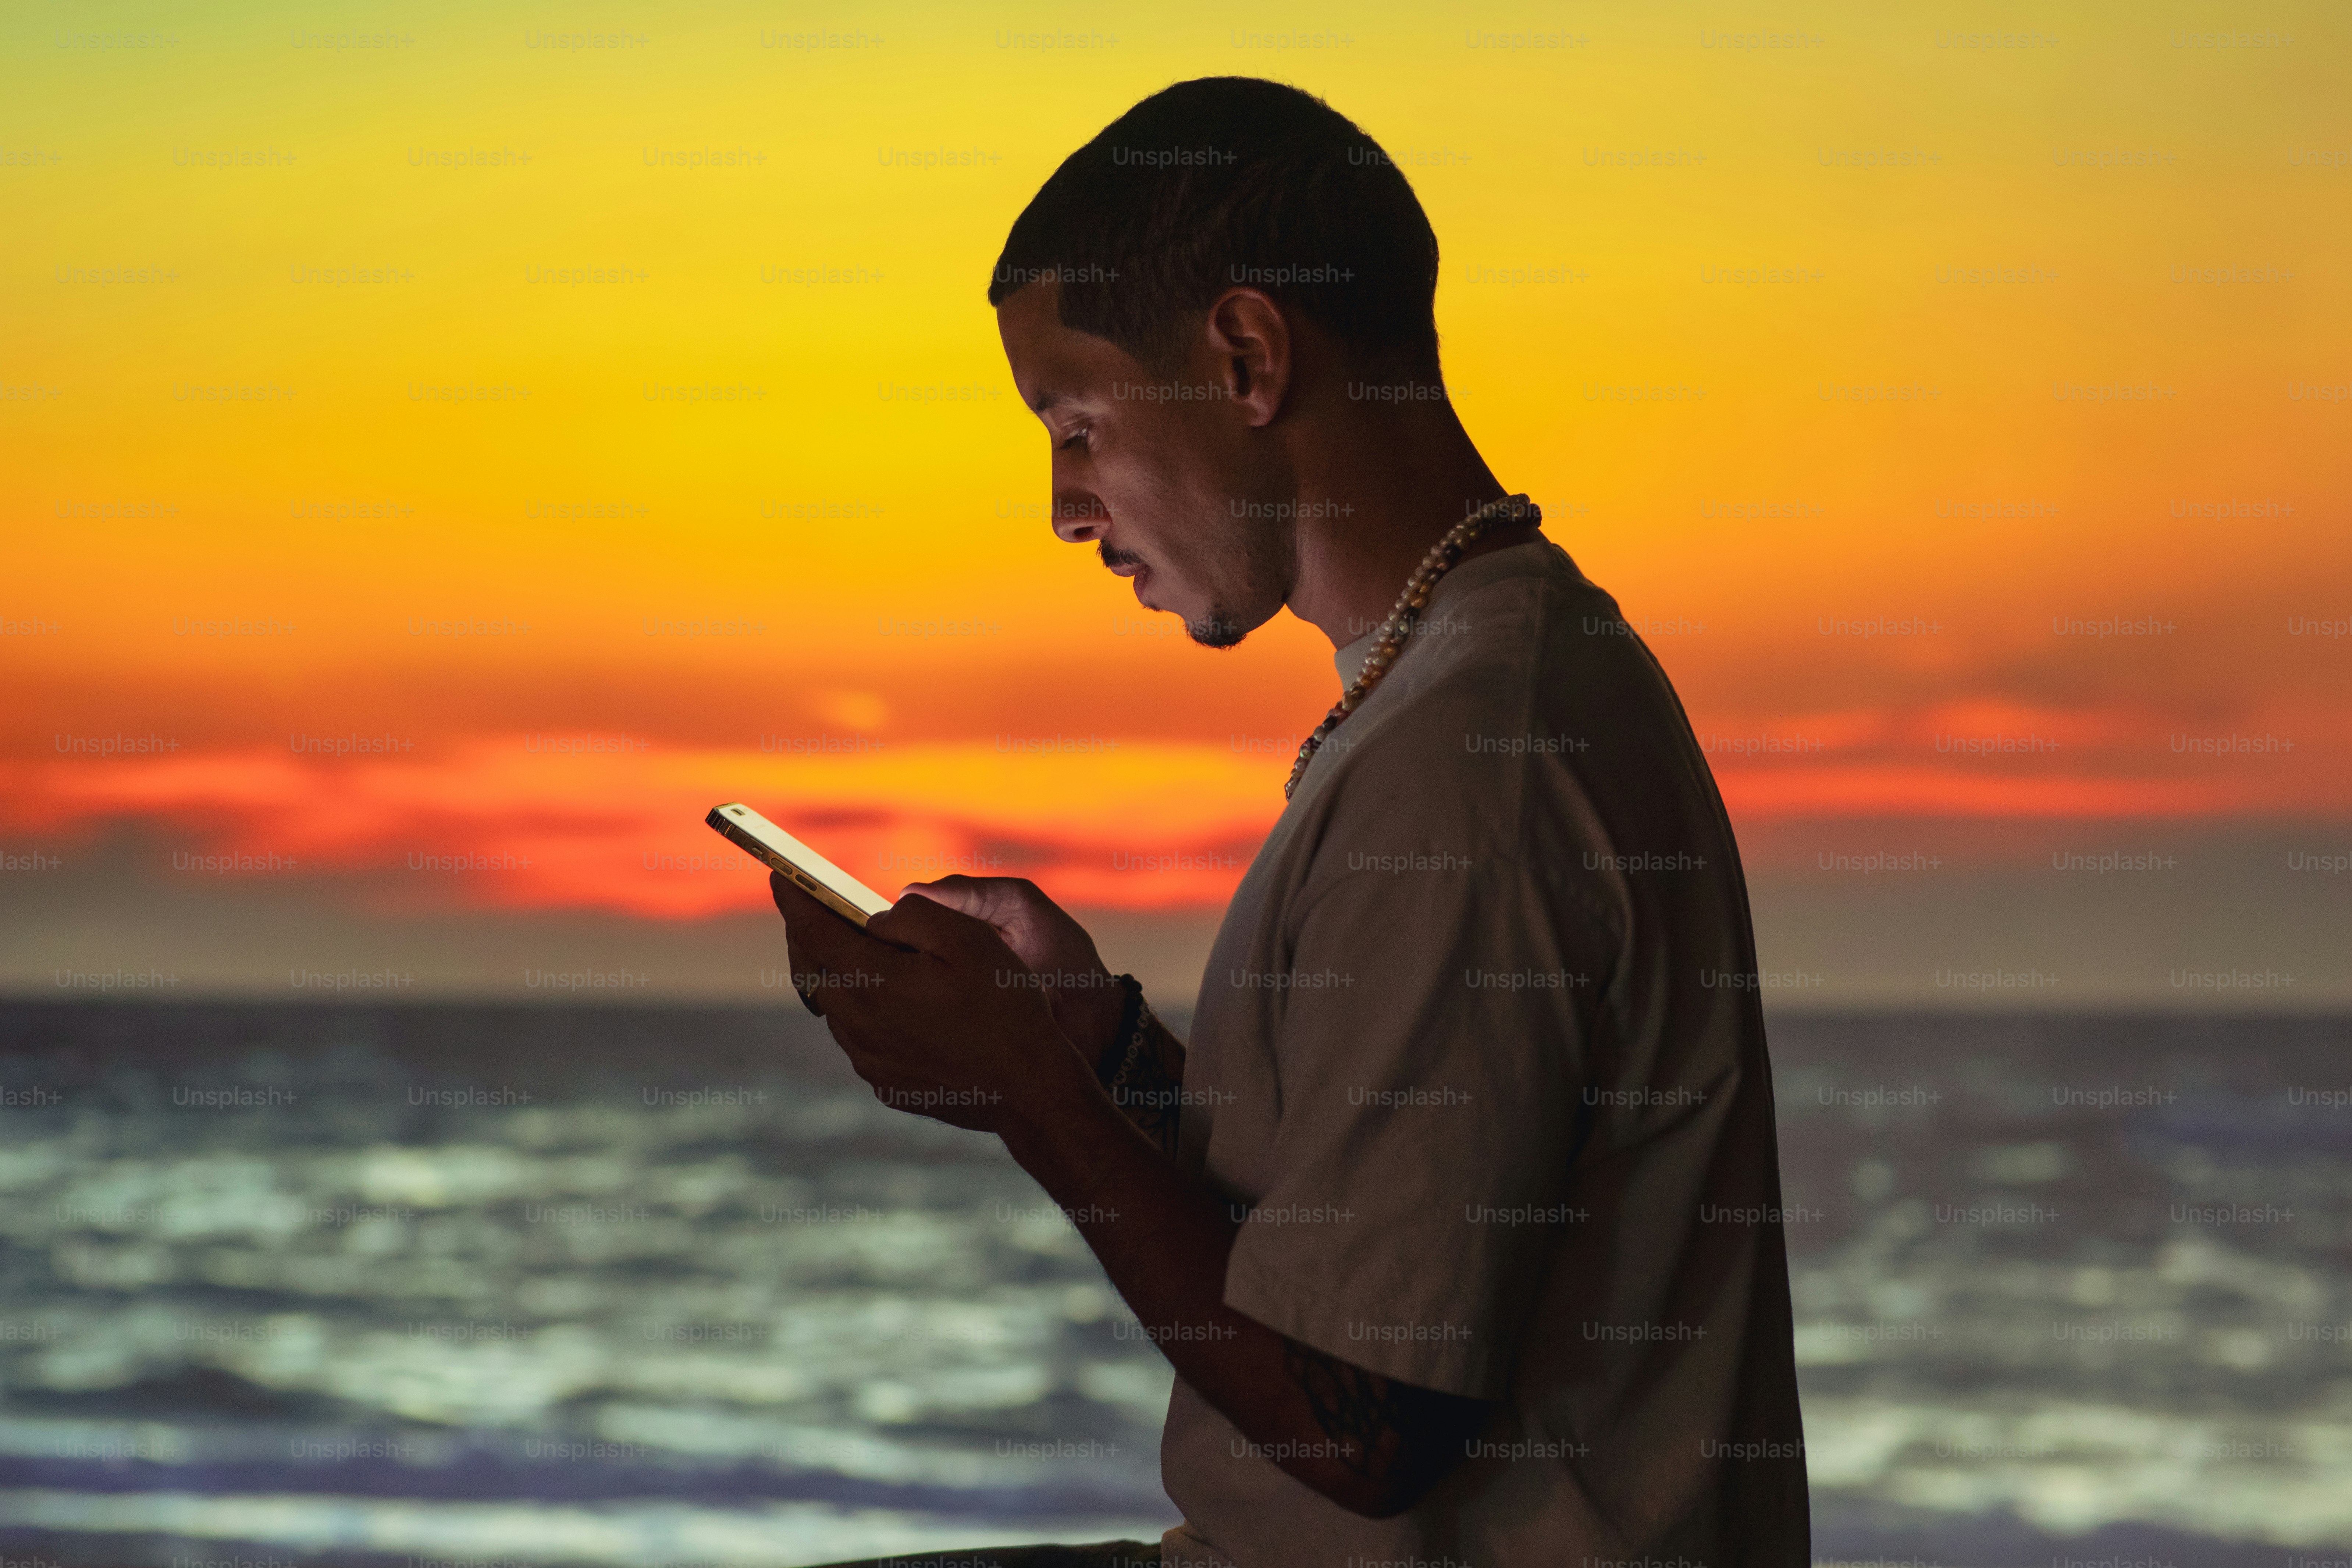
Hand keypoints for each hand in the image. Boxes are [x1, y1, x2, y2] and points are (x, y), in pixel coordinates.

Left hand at [770, 872, 1093, 1134]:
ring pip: (837, 1007)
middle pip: (814, 971)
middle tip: (816, 911)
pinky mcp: (886, 1083)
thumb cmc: (1006, 1008)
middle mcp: (858, 1024)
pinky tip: (899, 1005)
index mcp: (872, 982)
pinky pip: (862, 1038)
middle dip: (809, 937)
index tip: (779, 875)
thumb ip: (913, 915)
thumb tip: (877, 919)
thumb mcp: (968, 939)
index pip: (813, 930)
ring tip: (866, 956)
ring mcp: (870, 1059)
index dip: (794, 897)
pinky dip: (866, 1013)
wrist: (1031, 1090)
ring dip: (841, 977)